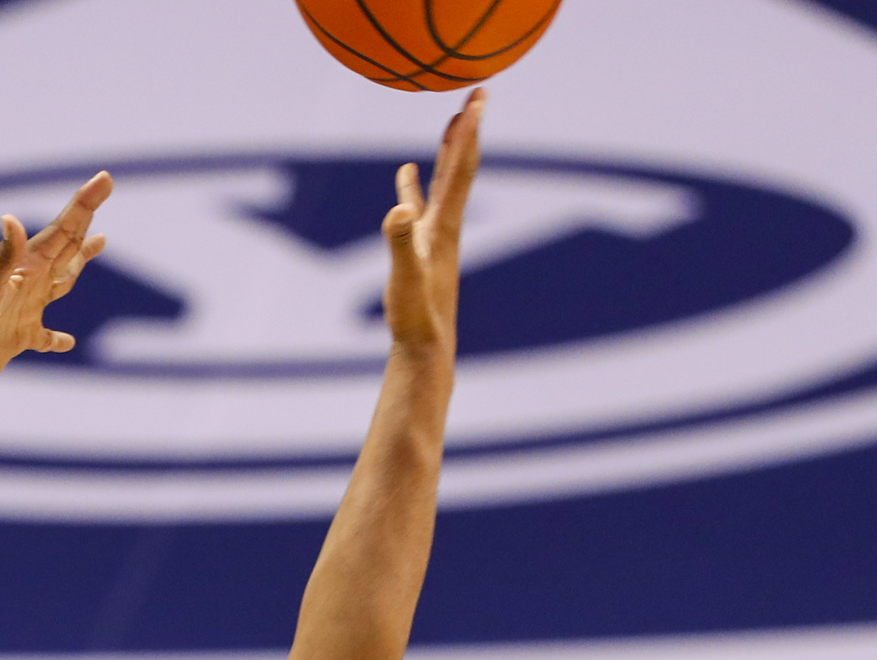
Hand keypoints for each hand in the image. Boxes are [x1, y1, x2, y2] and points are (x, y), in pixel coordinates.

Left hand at [0, 171, 111, 399]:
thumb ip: (3, 259)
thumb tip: (11, 219)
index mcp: (23, 269)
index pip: (61, 232)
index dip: (83, 205)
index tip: (104, 179)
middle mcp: (26, 285)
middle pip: (64, 246)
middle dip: (84, 220)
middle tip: (102, 191)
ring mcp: (22, 312)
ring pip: (60, 282)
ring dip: (79, 262)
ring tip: (99, 242)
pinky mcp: (17, 339)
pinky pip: (45, 336)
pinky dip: (57, 338)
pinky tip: (67, 341)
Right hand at [382, 88, 482, 354]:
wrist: (425, 347)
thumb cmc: (415, 317)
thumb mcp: (404, 278)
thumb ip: (400, 243)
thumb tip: (398, 210)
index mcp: (445, 225)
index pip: (460, 169)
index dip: (468, 132)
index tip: (478, 97)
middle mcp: (446, 225)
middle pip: (460, 167)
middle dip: (467, 130)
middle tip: (477, 94)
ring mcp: (434, 236)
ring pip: (443, 183)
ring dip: (448, 152)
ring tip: (451, 123)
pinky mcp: (421, 248)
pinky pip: (419, 206)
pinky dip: (414, 186)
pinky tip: (406, 174)